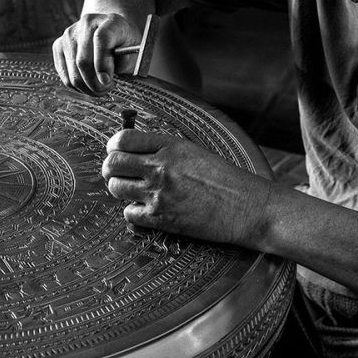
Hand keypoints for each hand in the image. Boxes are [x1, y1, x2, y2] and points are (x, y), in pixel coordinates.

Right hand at [52, 13, 141, 93]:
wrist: (110, 31)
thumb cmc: (124, 45)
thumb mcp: (134, 52)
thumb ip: (124, 62)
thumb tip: (104, 78)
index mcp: (111, 21)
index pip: (101, 39)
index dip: (103, 64)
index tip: (107, 81)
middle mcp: (87, 23)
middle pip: (83, 61)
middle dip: (95, 84)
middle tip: (106, 89)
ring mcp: (69, 34)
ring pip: (73, 73)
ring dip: (87, 88)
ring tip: (99, 88)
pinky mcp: (58, 45)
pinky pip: (65, 76)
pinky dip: (77, 86)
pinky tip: (88, 83)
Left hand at [102, 129, 267, 246]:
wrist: (247, 207)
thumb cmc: (225, 180)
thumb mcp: (194, 152)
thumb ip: (165, 149)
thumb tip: (135, 150)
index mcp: (170, 146)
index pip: (123, 139)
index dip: (114, 146)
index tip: (116, 151)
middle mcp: (161, 167)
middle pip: (113, 163)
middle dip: (110, 168)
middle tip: (117, 172)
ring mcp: (159, 193)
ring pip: (116, 188)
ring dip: (119, 189)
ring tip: (131, 190)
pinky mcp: (161, 218)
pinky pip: (128, 213)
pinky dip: (133, 212)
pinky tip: (145, 210)